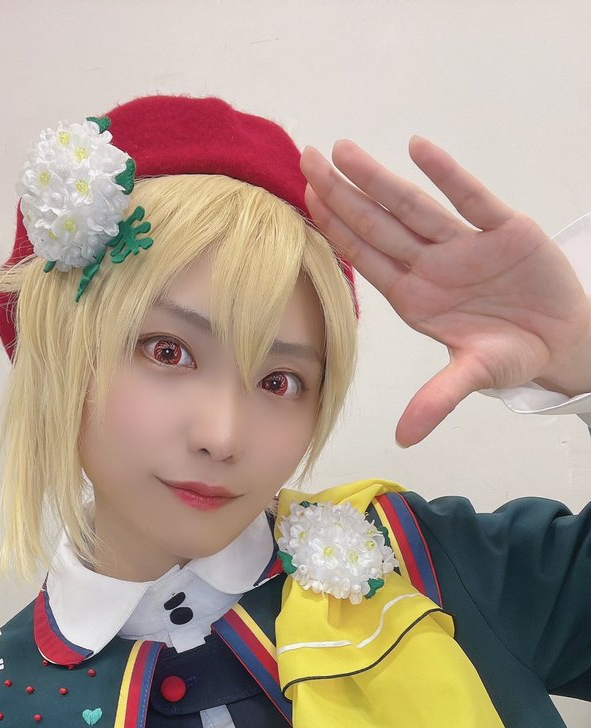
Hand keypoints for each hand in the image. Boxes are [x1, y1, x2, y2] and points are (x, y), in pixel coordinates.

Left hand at [301, 138, 590, 444]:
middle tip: (305, 157)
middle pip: (379, 225)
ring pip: (415, 206)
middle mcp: (432, 265)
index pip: (367, 258)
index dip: (336, 230)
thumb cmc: (510, 354)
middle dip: (343, 194)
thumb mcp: (473, 376)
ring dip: (379, 180)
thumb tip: (405, 439)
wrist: (561, 341)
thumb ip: (437, 400)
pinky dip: (447, 175)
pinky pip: (472, 199)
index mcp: (416, 297)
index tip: (305, 201)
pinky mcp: (505, 229)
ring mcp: (465, 244)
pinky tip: (417, 149)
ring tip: (343, 151)